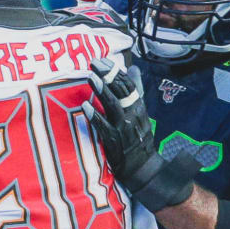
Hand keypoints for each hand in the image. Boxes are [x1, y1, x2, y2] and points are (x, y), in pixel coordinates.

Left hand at [83, 58, 195, 211]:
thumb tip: (132, 68)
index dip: (115, 72)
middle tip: (94, 63)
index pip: (129, 85)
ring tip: (91, 78)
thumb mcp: (139, 112)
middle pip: (122, 92)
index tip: (103, 60)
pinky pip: (104, 127)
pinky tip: (85, 106)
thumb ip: (134, 90)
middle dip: (108, 76)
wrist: (144, 168)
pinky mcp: (115, 142)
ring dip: (102, 91)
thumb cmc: (138, 138)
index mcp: (139, 108)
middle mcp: (134, 116)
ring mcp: (124, 129)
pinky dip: (95, 116)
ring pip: (114, 106)